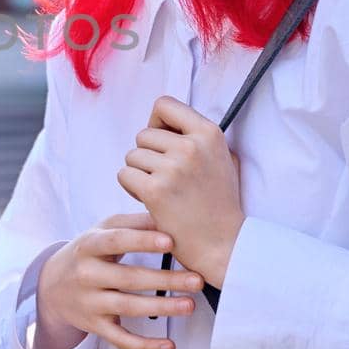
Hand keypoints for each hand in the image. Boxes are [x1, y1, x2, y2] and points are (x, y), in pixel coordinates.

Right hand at [35, 213, 204, 348]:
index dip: (142, 241)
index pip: (116, 241)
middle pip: (128, 278)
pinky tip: (169, 345)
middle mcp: (86, 274)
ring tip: (190, 305)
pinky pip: (121, 339)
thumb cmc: (89, 252)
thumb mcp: (103, 230)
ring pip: (128, 307)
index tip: (171, 241)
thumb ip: (134, 222)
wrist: (52, 286)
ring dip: (161, 308)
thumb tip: (168, 215)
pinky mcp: (95, 326)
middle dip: (165, 279)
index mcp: (89, 245)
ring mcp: (90, 303)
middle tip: (196, 279)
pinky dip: (145, 346)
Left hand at [117, 95, 243, 288]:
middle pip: (143, 134)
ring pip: (132, 155)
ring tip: (161, 190)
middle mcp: (191, 146)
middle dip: (148, 155)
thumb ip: (198, 136)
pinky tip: (151, 200)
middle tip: (165, 178)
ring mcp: (173, 168)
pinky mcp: (155, 190)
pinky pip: (124, 175)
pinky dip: (132, 188)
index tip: (163, 143)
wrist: (224, 243)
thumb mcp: (223, 158)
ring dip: (139, 173)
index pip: (164, 104)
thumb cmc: (219, 202)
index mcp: (209, 133)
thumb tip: (166, 120)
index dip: (156, 123)